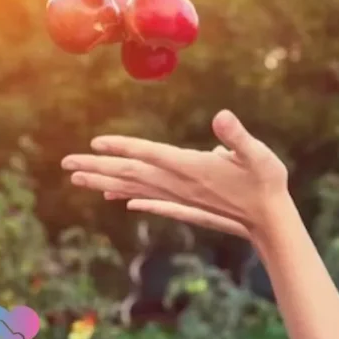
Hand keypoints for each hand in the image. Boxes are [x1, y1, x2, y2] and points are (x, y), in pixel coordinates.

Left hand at [61, 110, 289, 241]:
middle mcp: (180, 185)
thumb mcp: (258, 154)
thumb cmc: (267, 183)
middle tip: (67, 163)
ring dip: (106, 183)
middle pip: (133, 174)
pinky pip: (154, 203)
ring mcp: (182, 198)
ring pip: (136, 189)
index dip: (123, 147)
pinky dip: (135, 199)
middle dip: (99, 167)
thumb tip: (222, 116)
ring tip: (80, 179)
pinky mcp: (189, 207)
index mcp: (192, 168)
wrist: (271, 222)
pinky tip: (122, 201)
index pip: (151, 155)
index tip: (95, 142)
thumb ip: (238, 136)